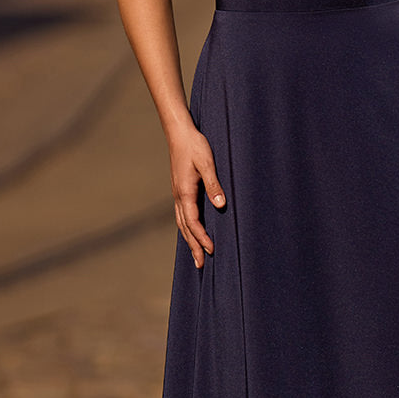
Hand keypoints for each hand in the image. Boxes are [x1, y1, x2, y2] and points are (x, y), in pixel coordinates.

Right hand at [168, 123, 225, 267]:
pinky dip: (187, 228)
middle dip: (193, 247)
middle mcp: (178, 196)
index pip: (193, 222)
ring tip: (195, 255)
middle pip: (185, 228)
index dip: (202, 238)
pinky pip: (182, 215)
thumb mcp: (207, 163)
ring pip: (182, 223)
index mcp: (184, 192)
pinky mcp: (180, 190)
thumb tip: (220, 205)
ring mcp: (178, 194)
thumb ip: (213, 185)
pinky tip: (191, 232)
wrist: (179, 132)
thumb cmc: (194, 145)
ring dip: (189, 240)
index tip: (212, 250)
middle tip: (201, 265)